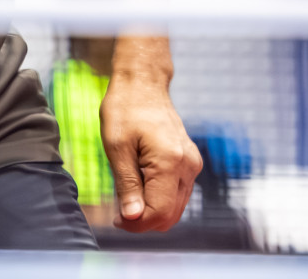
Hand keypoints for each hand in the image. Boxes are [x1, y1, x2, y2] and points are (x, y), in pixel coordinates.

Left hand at [100, 75, 201, 231]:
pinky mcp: (189, 163)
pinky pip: (177, 193)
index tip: (116, 219)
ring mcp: (192, 165)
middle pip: (171, 214)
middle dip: (144, 220)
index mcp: (171, 162)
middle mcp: (189, 166)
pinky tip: (139, 186)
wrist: (143, 84)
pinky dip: (159, 198)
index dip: (136, 223)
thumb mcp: (116, 147)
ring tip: (126, 195)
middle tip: (118, 211)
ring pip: (175, 207)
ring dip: (151, 210)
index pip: (159, 212)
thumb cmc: (125, 109)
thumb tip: (132, 218)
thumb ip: (127, 184)